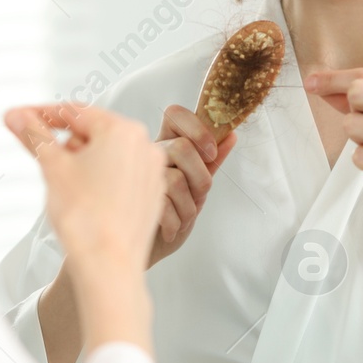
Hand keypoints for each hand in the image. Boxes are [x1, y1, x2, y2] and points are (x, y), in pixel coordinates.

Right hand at [4, 103, 166, 278]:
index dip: (40, 114)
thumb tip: (16, 116)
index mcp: (123, 130)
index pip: (73, 112)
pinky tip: (88, 203)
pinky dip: (101, 183)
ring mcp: (152, 171)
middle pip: (91, 132)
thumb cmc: (84, 217)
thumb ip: (33, 134)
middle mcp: (145, 145)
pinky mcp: (152, 195)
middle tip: (50, 168)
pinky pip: (120, 178)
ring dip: (82, 164)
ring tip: (71, 192)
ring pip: (106, 156)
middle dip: (65, 146)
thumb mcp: (52, 167)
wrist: (108, 266)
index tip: (18, 118)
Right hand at [150, 105, 237, 266]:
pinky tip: (171, 229)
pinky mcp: (131, 199)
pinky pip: (164, 204)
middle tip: (198, 195)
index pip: (176, 115)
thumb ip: (211, 162)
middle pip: (182, 147)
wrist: (145, 247)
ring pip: (175, 179)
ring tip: (182, 218)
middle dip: (200, 178)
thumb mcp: (195, 187)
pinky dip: (176, 222)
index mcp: (165, 145)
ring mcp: (137, 176)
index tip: (210, 153)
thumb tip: (230, 135)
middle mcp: (148, 155)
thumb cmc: (171, 215)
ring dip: (188, 207)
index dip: (196, 128)